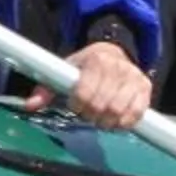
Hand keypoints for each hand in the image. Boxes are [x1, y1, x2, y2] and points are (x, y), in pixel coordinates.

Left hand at [28, 39, 152, 131]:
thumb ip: (46, 90)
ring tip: (100, 116)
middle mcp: (117, 67)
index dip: (77, 105)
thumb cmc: (85, 67)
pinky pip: (136, 114)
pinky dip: (124, 122)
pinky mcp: (145, 88)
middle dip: (90, 115)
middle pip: (101, 106)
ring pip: (119, 112)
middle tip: (87, 113)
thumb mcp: (65, 71)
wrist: (114, 52)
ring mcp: (134, 77)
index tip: (75, 104)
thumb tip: (30, 106)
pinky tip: (115, 119)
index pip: (84, 93)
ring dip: (106, 121)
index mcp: (96, 60)